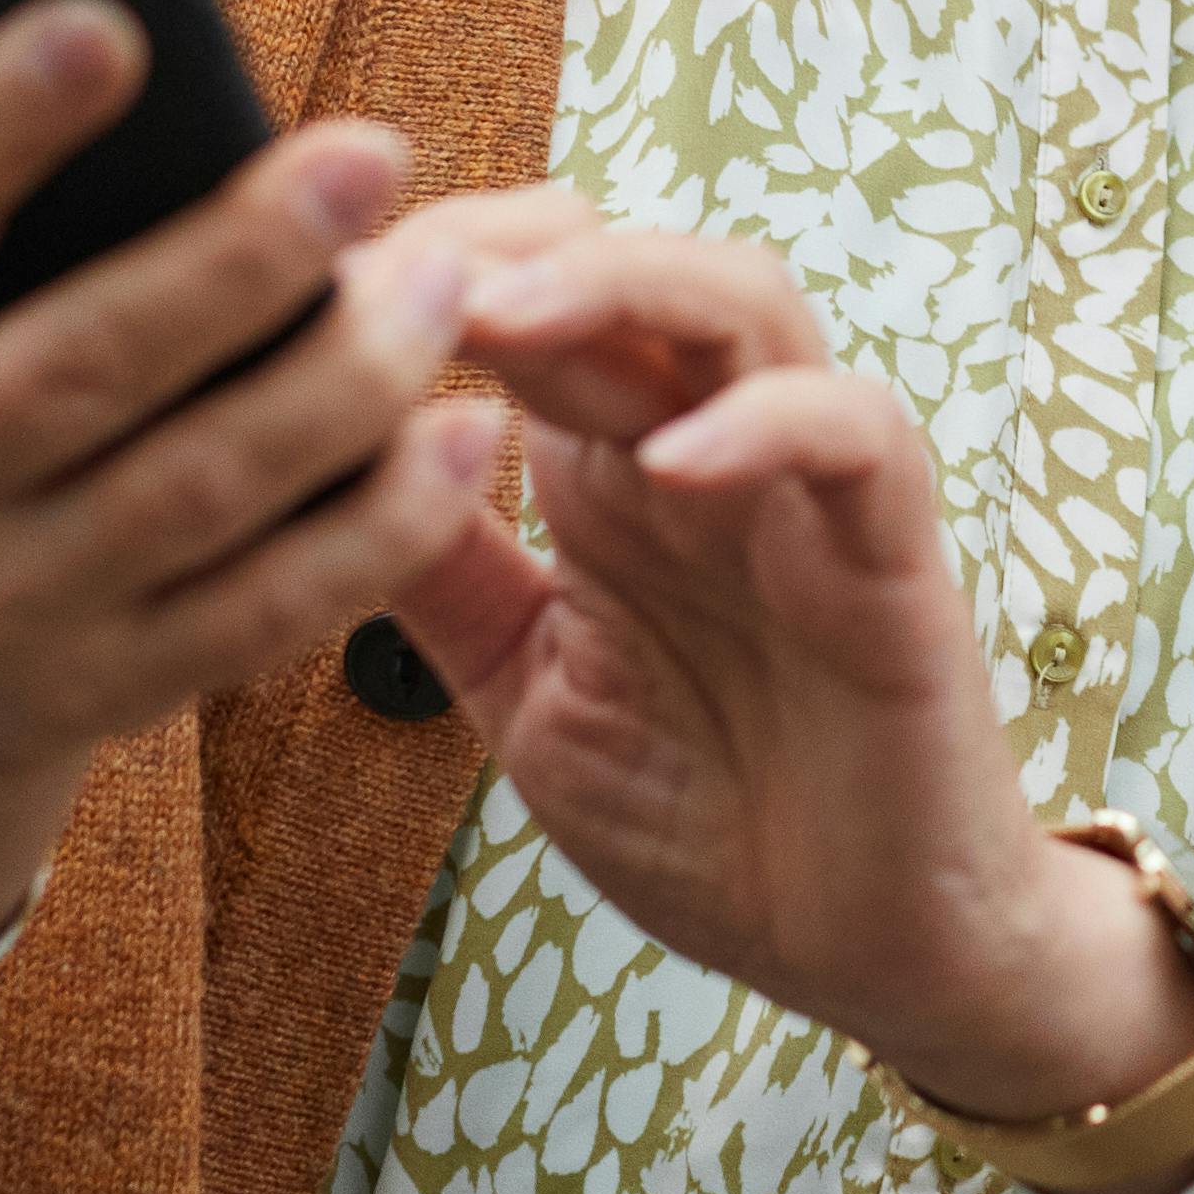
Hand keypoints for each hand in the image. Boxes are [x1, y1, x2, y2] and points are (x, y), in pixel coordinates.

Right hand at [0, 0, 537, 979]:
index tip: (115, 27)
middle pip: (78, 367)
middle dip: (235, 261)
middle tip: (370, 157)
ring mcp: (1, 607)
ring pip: (195, 491)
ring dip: (337, 384)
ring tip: (443, 280)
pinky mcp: (110, 691)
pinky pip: (265, 612)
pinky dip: (376, 528)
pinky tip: (463, 435)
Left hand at [389, 215, 1193, 1193]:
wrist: (860, 948)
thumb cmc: (709, 816)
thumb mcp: (521, 687)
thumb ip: (437, 573)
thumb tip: (298, 457)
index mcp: (610, 479)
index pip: (533, 306)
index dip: (435, 267)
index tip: (319, 280)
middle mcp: (708, 455)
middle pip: (629, 264)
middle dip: (505, 245)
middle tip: (392, 268)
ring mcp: (805, 495)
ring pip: (748, 305)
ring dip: (627, 285)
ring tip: (504, 315)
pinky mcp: (895, 560)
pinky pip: (857, 439)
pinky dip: (771, 424)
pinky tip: (673, 464)